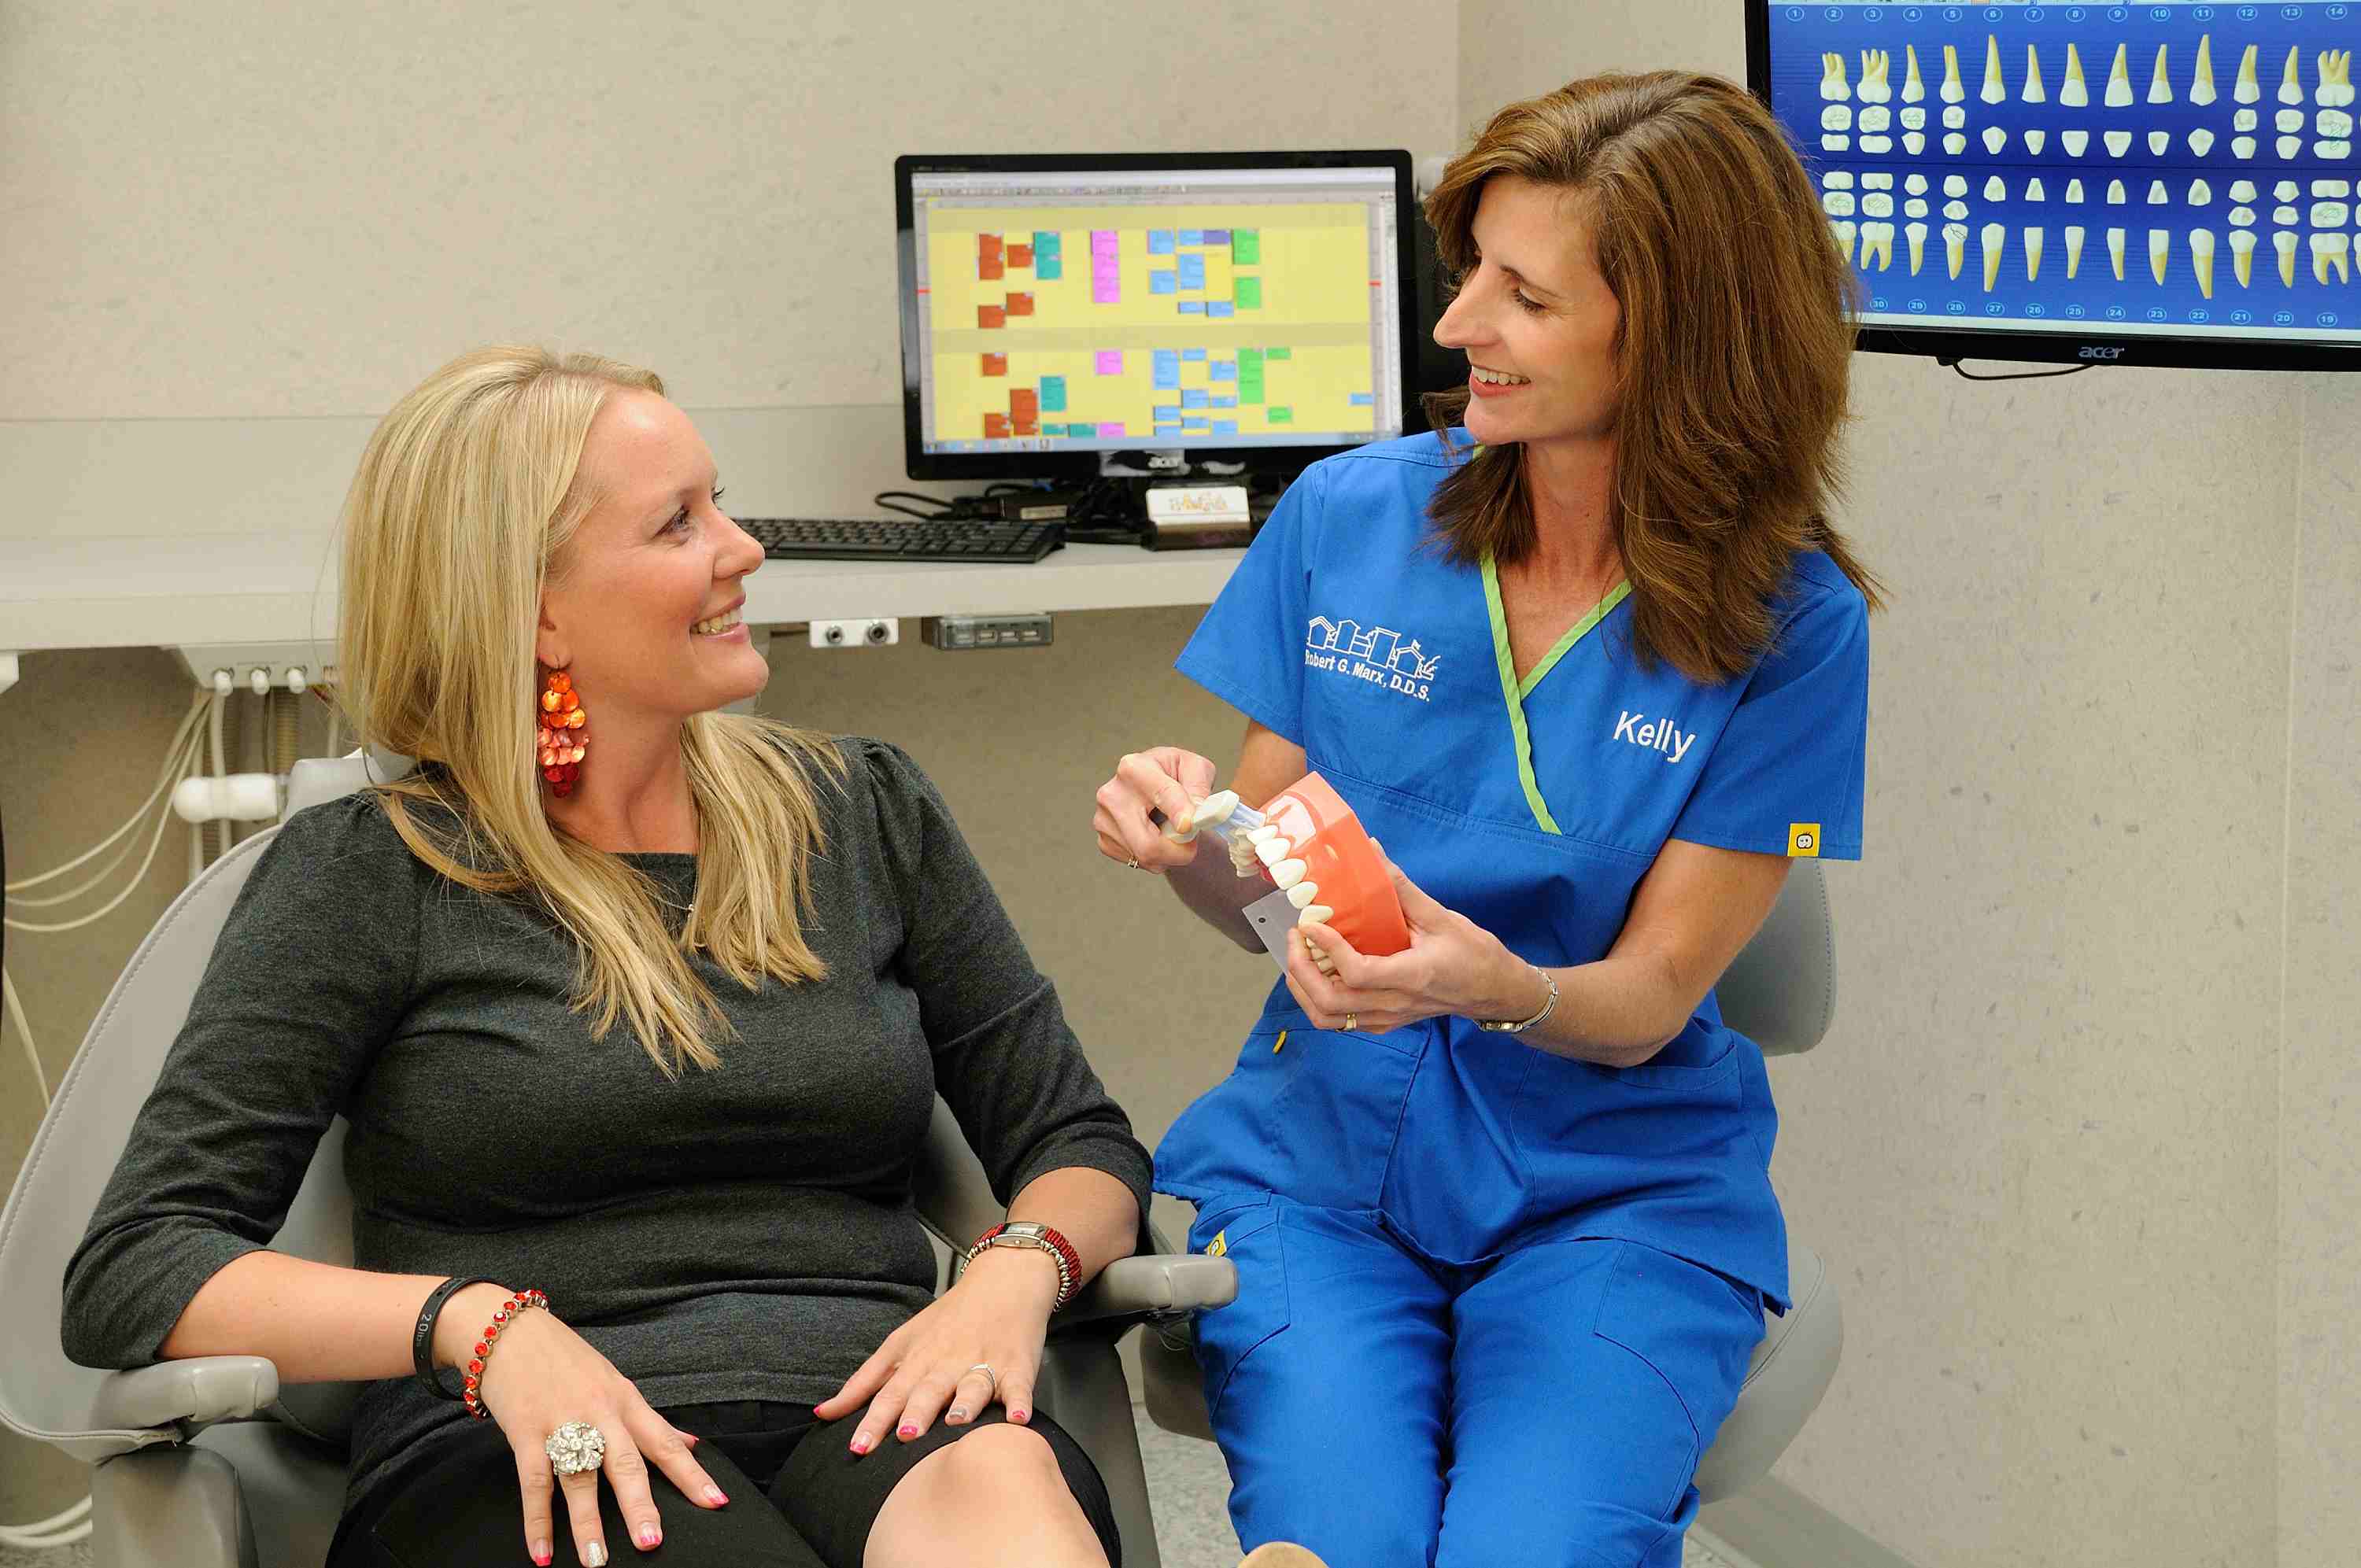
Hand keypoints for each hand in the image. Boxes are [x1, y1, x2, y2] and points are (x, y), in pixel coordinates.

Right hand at [436, 1283, 727, 1565]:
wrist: (509, 1330)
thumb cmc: (565, 1358)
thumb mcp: (615, 1380)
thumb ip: (650, 1419)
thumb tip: (691, 1442)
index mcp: (626, 1400)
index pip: (665, 1442)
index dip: (691, 1473)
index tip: (716, 1502)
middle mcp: (599, 1412)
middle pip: (625, 1463)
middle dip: (640, 1505)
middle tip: (652, 1542)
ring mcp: (561, 1422)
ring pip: (579, 1478)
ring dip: (587, 1523)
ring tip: (596, 1561)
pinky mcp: (525, 1431)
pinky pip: (533, 1482)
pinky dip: (537, 1521)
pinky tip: (541, 1553)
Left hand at [812, 1245, 1060, 1450]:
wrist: (1004, 1280)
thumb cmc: (950, 1318)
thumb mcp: (901, 1343)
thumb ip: (864, 1383)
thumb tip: (822, 1414)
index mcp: (918, 1358)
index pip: (891, 1393)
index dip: (875, 1420)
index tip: (859, 1447)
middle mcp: (948, 1362)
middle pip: (930, 1389)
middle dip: (917, 1412)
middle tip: (906, 1436)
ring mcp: (984, 1362)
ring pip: (972, 1386)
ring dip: (965, 1405)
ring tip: (956, 1422)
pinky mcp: (1018, 1366)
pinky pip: (1019, 1386)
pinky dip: (1019, 1401)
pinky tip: (1018, 1418)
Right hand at [1092, 746, 1219, 872]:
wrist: (1154, 786)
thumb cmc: (1174, 775)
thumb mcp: (1196, 769)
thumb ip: (1199, 787)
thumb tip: (1197, 812)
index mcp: (1135, 768)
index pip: (1161, 794)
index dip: (1178, 812)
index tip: (1188, 826)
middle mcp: (1113, 794)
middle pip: (1148, 843)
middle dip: (1178, 850)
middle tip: (1192, 841)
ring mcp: (1104, 820)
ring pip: (1146, 857)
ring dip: (1169, 853)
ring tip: (1171, 831)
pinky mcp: (1104, 841)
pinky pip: (1138, 862)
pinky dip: (1155, 858)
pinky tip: (1155, 836)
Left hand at [1284, 846, 1547, 1033]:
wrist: (1493, 990)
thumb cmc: (1473, 952)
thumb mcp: (1440, 916)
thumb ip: (1401, 888)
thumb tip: (1371, 850)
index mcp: (1412, 976)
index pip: (1358, 974)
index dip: (1329, 949)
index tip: (1312, 923)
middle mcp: (1394, 1004)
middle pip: (1330, 1003)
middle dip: (1302, 969)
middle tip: (1298, 935)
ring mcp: (1386, 1018)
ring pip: (1327, 1018)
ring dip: (1302, 988)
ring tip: (1299, 954)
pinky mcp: (1382, 1023)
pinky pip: (1337, 1021)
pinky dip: (1315, 999)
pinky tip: (1315, 972)